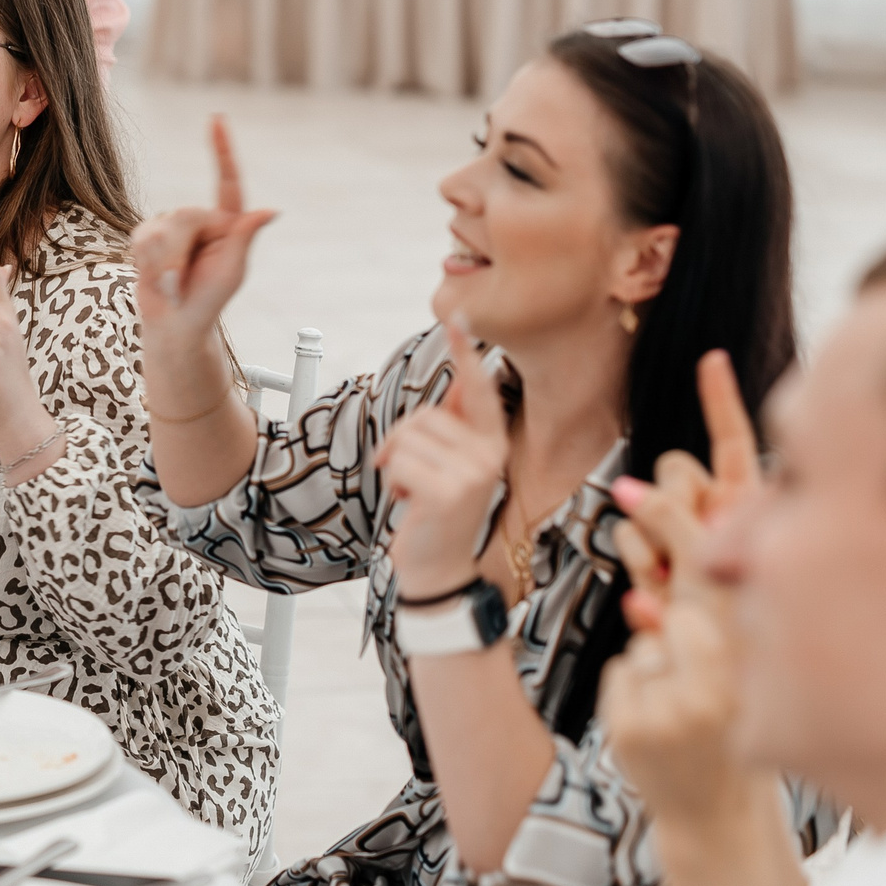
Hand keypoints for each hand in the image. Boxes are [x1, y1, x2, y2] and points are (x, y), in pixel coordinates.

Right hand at [128, 116, 275, 370]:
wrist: (176, 324)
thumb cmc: (211, 298)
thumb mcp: (233, 270)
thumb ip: (244, 237)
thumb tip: (270, 211)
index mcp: (227, 222)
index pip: (227, 180)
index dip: (222, 149)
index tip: (217, 119)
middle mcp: (199, 219)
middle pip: (187, 214)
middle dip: (182, 250)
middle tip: (183, 281)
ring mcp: (170, 226)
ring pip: (162, 228)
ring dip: (168, 263)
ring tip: (173, 284)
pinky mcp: (146, 236)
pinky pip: (143, 238)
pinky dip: (150, 263)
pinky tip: (157, 279)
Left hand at [375, 319, 510, 597]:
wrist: (438, 568)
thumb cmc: (439, 512)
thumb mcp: (450, 463)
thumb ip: (457, 421)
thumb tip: (463, 374)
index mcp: (492, 441)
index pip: (478, 389)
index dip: (466, 353)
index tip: (458, 317)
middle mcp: (490, 454)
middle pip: (425, 415)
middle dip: (403, 441)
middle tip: (413, 476)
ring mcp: (473, 474)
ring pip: (407, 437)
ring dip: (397, 464)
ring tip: (414, 491)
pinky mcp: (448, 492)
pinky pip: (399, 461)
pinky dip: (394, 481)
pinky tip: (410, 503)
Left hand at [599, 597, 753, 824]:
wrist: (715, 819)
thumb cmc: (737, 747)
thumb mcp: (738, 687)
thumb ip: (693, 639)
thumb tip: (636, 601)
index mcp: (731, 694)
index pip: (687, 620)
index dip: (694, 630)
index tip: (708, 654)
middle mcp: (690, 708)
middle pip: (659, 636)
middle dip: (673, 652)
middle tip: (697, 694)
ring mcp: (652, 722)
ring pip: (638, 654)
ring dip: (653, 671)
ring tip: (679, 710)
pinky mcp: (623, 732)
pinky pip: (618, 673)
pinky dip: (632, 688)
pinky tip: (656, 718)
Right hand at [613, 350, 758, 630]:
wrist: (715, 712)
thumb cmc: (738, 647)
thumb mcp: (713, 568)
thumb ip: (673, 519)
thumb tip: (628, 491)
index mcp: (752, 511)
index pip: (733, 443)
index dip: (719, 401)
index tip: (711, 360)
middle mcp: (720, 521)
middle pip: (676, 468)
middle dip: (668, 498)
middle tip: (681, 552)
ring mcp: (686, 545)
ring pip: (642, 506)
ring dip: (647, 545)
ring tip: (671, 592)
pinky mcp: (657, 570)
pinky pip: (627, 542)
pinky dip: (636, 570)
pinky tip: (654, 606)